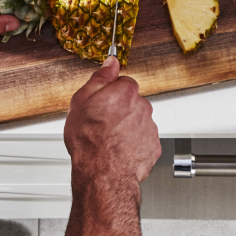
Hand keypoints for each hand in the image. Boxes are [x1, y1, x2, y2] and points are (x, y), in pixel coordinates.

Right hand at [65, 58, 161, 187]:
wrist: (102, 172)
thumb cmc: (90, 140)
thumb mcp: (82, 101)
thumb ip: (100, 78)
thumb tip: (110, 63)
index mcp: (126, 92)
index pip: (123, 82)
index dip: (110, 93)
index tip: (101, 103)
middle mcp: (143, 107)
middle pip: (132, 102)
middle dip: (119, 111)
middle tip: (102, 124)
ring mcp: (150, 128)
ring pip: (138, 122)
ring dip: (127, 128)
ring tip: (109, 140)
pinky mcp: (154, 147)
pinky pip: (143, 140)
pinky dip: (134, 144)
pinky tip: (118, 150)